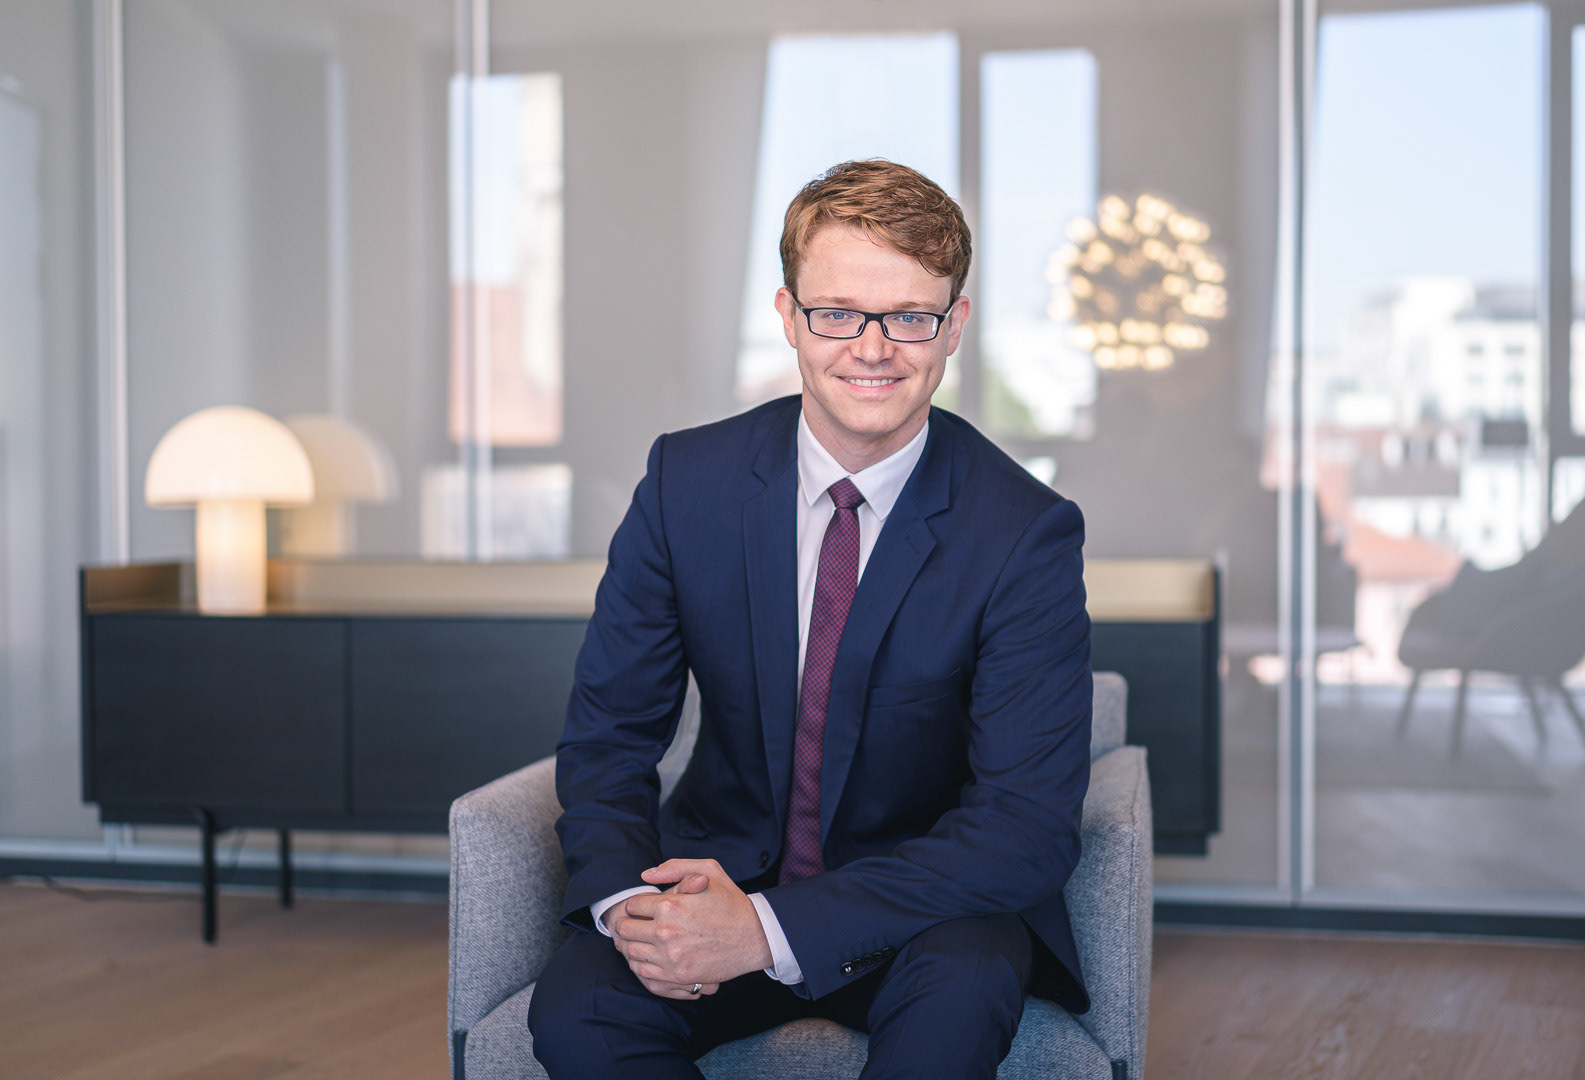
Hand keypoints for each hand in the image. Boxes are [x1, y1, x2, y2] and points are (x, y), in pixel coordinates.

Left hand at [609, 858, 773, 988]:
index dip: (635, 904)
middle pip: (626, 929)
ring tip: (642, 939)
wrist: (756, 937)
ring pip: (631, 952)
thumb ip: (675, 867)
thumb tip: (646, 875)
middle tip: (636, 923)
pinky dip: (642, 964)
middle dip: (628, 924)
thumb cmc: (732, 901)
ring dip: (633, 944)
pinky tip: (652, 956)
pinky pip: (644, 972)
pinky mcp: (678, 975)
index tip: (642, 908)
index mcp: (671, 904)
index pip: (632, 905)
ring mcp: (671, 956)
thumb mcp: (709, 870)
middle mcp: (666, 931)